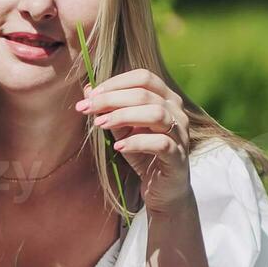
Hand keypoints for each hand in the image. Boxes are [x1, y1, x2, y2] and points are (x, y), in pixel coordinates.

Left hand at [76, 68, 192, 212]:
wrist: (162, 189)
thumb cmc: (143, 154)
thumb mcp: (122, 129)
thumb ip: (110, 110)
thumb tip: (88, 90)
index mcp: (166, 98)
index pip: (143, 77)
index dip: (115, 83)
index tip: (90, 95)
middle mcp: (177, 112)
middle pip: (145, 94)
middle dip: (111, 99)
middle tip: (87, 108)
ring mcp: (181, 134)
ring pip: (156, 114)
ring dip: (123, 116)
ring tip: (101, 124)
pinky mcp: (178, 157)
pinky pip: (160, 143)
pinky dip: (136, 142)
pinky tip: (119, 147)